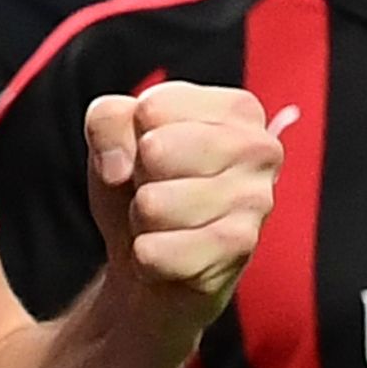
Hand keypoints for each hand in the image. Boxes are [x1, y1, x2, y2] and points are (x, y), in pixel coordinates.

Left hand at [83, 80, 282, 315]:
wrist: (152, 258)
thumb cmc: (143, 186)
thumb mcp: (116, 137)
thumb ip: (107, 119)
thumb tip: (119, 169)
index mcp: (237, 109)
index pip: (153, 109)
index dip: (132, 137)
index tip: (150, 153)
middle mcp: (259, 148)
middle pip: (154, 152)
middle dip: (138, 179)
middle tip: (157, 191)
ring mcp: (256, 199)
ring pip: (153, 204)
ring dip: (141, 220)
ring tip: (164, 223)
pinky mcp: (239, 247)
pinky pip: (158, 250)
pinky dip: (146, 257)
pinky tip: (169, 253)